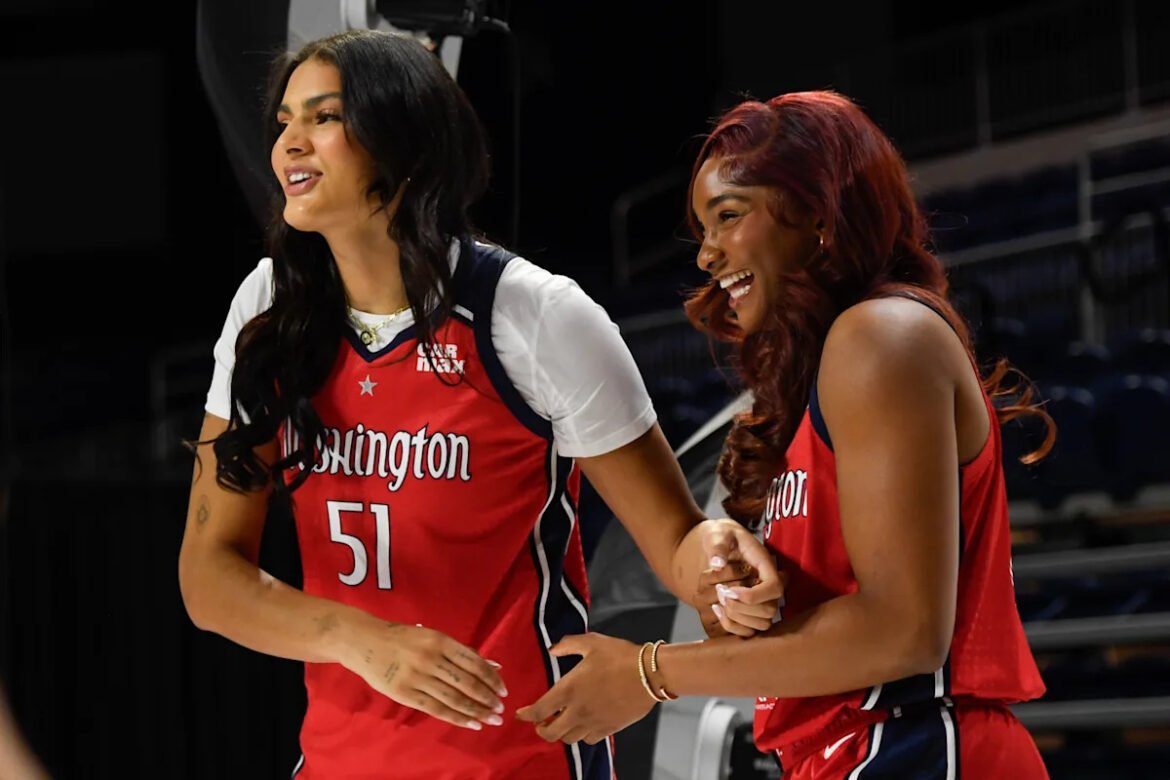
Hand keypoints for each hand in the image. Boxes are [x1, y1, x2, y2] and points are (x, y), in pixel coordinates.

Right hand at [338, 617, 507, 730]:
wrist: (364, 642)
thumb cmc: (403, 638)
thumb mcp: (433, 636)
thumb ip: (461, 652)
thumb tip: (493, 665)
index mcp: (440, 640)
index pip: (474, 663)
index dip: (491, 679)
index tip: (503, 691)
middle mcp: (430, 658)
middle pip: (466, 683)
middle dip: (487, 699)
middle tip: (501, 710)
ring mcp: (417, 677)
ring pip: (454, 698)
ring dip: (477, 711)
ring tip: (491, 719)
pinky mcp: (404, 694)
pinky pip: (436, 709)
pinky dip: (457, 717)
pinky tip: (471, 723)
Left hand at [515, 633, 654, 744]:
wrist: (650, 673)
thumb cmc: (619, 655)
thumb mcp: (591, 642)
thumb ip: (567, 644)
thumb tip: (552, 649)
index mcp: (568, 690)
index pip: (539, 711)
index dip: (526, 715)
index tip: (520, 714)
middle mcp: (578, 711)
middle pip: (550, 733)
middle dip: (541, 729)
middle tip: (540, 722)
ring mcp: (594, 722)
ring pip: (569, 739)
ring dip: (561, 733)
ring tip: (560, 723)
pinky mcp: (609, 728)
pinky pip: (589, 739)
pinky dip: (581, 735)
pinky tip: (582, 725)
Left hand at [699, 519, 785, 636]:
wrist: (718, 542)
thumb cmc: (721, 536)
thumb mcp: (718, 534)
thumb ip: (718, 546)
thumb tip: (717, 564)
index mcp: (765, 564)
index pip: (775, 587)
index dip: (754, 595)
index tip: (729, 591)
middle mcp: (767, 585)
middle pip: (770, 610)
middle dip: (742, 607)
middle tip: (721, 592)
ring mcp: (761, 600)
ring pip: (762, 624)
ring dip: (737, 618)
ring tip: (718, 601)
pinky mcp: (751, 611)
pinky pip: (749, 631)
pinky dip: (731, 625)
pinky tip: (716, 609)